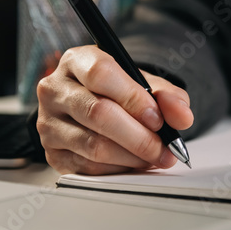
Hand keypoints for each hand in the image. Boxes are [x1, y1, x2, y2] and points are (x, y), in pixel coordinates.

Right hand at [36, 45, 194, 174]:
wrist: (94, 104)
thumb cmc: (118, 91)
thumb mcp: (146, 83)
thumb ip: (168, 96)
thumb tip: (182, 116)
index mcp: (77, 61)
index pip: (100, 74)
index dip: (133, 98)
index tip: (158, 118)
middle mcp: (55, 89)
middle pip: (97, 113)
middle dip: (139, 136)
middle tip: (165, 147)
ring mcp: (48, 122)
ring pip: (93, 145)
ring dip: (132, 156)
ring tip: (155, 156)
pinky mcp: (52, 152)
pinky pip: (88, 167)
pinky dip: (118, 168)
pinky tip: (134, 163)